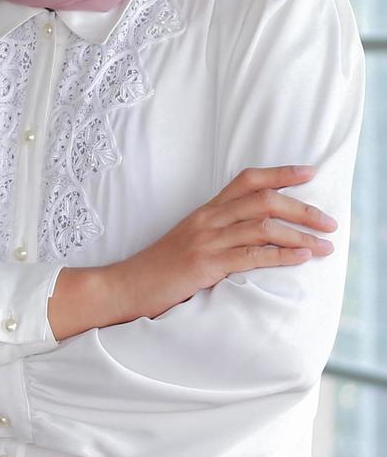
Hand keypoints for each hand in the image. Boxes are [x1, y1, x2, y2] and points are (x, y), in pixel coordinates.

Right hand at [122, 165, 337, 320]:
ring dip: (300, 233)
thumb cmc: (161, 268)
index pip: (247, 180)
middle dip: (302, 207)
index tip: (310, 172)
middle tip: (329, 221)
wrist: (128, 284)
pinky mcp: (206, 264)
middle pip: (263, 199)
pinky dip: (281, 254)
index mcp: (206, 211)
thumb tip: (258, 235)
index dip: (281, 173)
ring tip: (325, 244)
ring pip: (262, 225)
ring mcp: (206, 240)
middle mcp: (208, 219)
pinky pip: (251, 255)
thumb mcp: (191, 242)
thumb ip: (220, 233)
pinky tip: (301, 257)